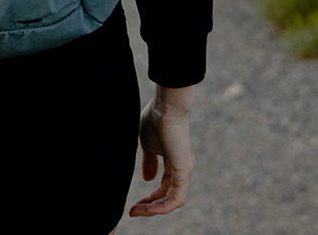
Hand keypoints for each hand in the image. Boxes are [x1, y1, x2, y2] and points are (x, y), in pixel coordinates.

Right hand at [129, 85, 195, 217]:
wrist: (166, 105)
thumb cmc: (156, 119)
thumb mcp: (148, 144)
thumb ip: (149, 162)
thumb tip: (147, 179)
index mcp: (175, 162)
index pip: (164, 188)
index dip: (149, 198)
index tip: (133, 204)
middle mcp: (182, 169)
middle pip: (167, 197)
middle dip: (149, 206)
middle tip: (132, 211)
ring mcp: (184, 171)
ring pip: (171, 201)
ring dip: (153, 209)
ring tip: (136, 211)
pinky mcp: (184, 171)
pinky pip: (176, 199)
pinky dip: (162, 206)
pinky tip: (148, 208)